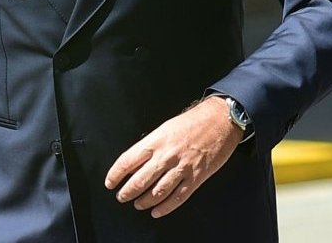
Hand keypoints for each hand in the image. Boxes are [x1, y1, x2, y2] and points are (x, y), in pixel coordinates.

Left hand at [104, 96, 241, 217]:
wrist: (221, 120)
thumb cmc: (194, 121)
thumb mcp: (166, 127)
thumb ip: (151, 145)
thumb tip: (135, 163)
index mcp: (157, 140)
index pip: (127, 161)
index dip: (115, 174)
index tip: (110, 182)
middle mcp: (167, 155)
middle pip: (139, 180)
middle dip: (127, 192)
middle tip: (122, 197)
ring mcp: (182, 168)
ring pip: (157, 192)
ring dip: (144, 201)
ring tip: (138, 204)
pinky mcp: (196, 177)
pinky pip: (178, 197)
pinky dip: (165, 207)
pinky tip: (157, 211)